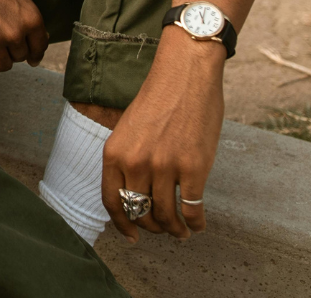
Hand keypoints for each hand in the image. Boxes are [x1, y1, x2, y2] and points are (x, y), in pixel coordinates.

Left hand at [100, 29, 224, 241]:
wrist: (185, 74)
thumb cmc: (159, 98)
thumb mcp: (127, 129)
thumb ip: (127, 159)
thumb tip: (134, 193)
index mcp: (114, 153)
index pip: (112, 202)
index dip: (122, 225)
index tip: (132, 237)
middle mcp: (136, 163)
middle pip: (140, 213)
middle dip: (151, 227)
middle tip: (162, 229)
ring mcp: (165, 167)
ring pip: (166, 216)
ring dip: (175, 230)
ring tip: (181, 232)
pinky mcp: (194, 168)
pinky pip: (192, 209)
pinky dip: (196, 222)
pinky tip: (198, 224)